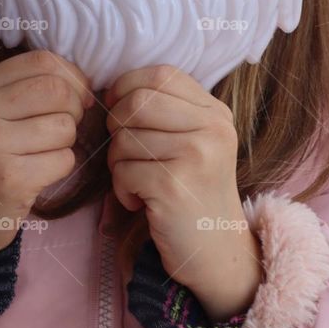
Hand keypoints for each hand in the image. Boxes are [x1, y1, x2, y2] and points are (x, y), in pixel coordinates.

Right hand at [0, 51, 92, 276]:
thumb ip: (32, 86)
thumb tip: (86, 84)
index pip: (42, 61)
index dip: (72, 77)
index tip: (76, 97)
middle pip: (56, 90)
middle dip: (73, 109)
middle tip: (62, 127)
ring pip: (64, 126)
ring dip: (66, 142)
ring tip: (42, 153)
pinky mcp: (8, 178)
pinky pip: (64, 159)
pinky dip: (61, 167)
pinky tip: (38, 174)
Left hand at [105, 66, 262, 320]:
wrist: (216, 253)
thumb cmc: (192, 195)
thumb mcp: (195, 144)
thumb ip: (167, 113)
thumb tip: (111, 89)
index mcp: (216, 113)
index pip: (162, 74)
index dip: (128, 86)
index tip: (119, 109)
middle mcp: (212, 129)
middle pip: (138, 101)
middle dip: (117, 125)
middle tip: (126, 152)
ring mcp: (196, 156)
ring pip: (125, 138)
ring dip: (118, 164)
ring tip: (139, 182)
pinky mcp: (174, 185)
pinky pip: (123, 171)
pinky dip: (122, 191)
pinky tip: (141, 203)